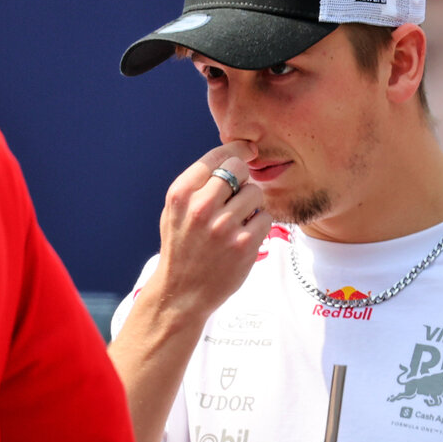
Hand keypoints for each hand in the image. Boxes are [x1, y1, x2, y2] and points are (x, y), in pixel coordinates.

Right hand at [146, 141, 271, 320]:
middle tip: (238, 195)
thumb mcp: (175, 211)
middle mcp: (200, 208)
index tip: (247, 150)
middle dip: (243, 179)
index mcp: (181, 195)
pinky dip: (260, 225)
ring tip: (238, 221)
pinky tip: (244, 236)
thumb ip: (198, 184)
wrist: (182, 292)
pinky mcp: (244, 245)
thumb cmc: (182, 246)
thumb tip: (235, 154)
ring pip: (256, 193)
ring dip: (253, 205)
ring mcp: (223, 227)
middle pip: (240, 169)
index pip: (216, 156)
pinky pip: (266, 218)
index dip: (237, 149)